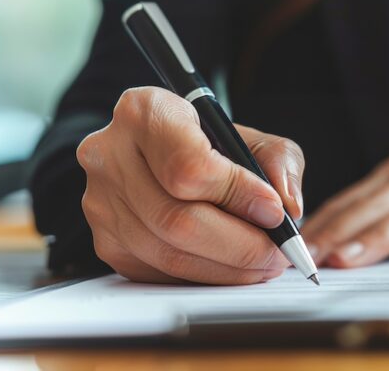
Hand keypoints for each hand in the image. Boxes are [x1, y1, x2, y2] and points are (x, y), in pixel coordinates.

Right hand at [76, 87, 304, 284]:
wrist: (166, 156)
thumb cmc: (213, 145)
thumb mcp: (253, 139)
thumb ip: (279, 163)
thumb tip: (287, 207)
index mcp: (146, 112)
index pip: (189, 166)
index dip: (238, 195)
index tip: (274, 212)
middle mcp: (110, 154)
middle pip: (178, 219)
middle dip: (241, 245)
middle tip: (279, 253)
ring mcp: (101, 203)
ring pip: (169, 253)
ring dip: (228, 268)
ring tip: (265, 264)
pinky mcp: (106, 242)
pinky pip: (159, 274)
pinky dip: (206, 278)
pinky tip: (233, 268)